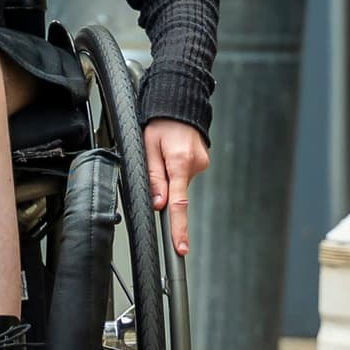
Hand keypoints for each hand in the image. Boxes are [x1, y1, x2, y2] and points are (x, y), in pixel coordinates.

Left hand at [142, 119, 209, 256]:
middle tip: (155, 160)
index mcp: (180, 162)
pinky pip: (184, 174)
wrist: (179, 102)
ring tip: (162, 151)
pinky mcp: (201, 162)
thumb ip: (153, 176)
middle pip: (177, 191)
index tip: (180, 247)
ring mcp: (201, 163)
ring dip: (169, 175)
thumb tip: (158, 203)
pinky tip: (172, 152)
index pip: (179, 203)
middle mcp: (195, 164)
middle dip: (164, 187)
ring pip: (179, 182)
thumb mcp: (148, 146)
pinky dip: (175, 169)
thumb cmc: (160, 121)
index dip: (178, 228)